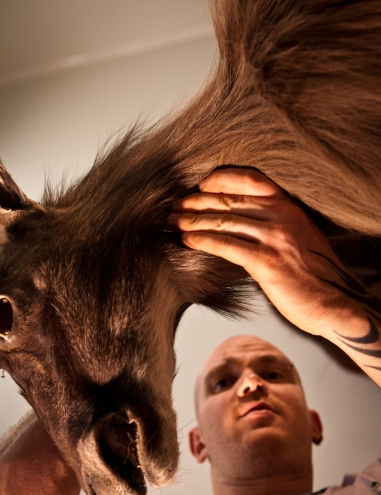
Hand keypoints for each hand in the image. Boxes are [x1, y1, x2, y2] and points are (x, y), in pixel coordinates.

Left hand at [168, 168, 358, 337]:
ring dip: (193, 221)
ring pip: (224, 221)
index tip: (199, 186)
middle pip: (230, 201)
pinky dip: (203, 241)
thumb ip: (272, 224)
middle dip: (196, 203)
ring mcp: (274, 237)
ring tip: (173, 223)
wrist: (335, 301)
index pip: (249, 179)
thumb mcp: (297, 237)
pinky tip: (187, 241)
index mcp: (288, 206)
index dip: (220, 179)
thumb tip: (235, 222)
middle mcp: (281, 216)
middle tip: (174, 208)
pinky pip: (227, 245)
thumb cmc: (313, 273)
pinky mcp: (267, 262)